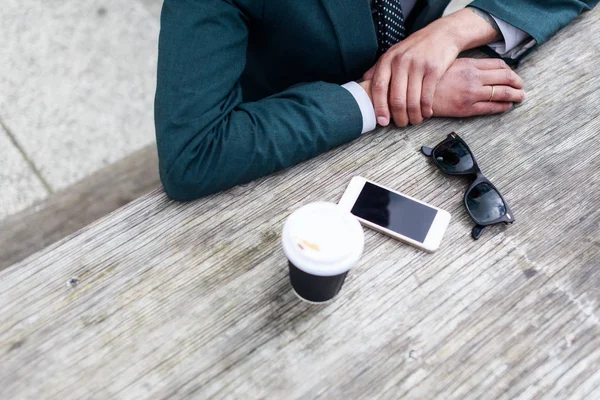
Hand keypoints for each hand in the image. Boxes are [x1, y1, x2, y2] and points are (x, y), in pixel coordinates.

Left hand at [363, 8, 500, 126]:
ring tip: (415, 120)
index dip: (379, 107)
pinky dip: (426, 109)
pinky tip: (426, 113)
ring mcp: (418, 65)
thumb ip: (379, 69)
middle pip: (396, 99)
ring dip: (414, 116)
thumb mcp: (394, 53)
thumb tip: (362, 86)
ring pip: (412, 101)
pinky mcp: (434, 69)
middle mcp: (401, 61)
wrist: (443, 34)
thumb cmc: (416, 48)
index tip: (382, 121)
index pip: (379, 87)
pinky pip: (427, 96)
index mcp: (388, 59)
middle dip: (399, 117)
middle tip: (402, 123)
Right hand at [431, 58, 524, 116]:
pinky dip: (503, 107)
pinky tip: (506, 107)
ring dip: (515, 95)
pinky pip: (492, 107)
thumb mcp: (450, 65)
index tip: (513, 76)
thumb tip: (482, 70)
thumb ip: (467, 66)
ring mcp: (472, 94)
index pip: (499, 65)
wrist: (416, 95)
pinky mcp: (467, 108)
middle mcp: (474, 78)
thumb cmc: (431, 81)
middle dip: (517, 83)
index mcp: (470, 65)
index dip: (510, 71)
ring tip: (519, 97)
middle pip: (505, 78)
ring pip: (502, 93)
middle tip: (521, 87)